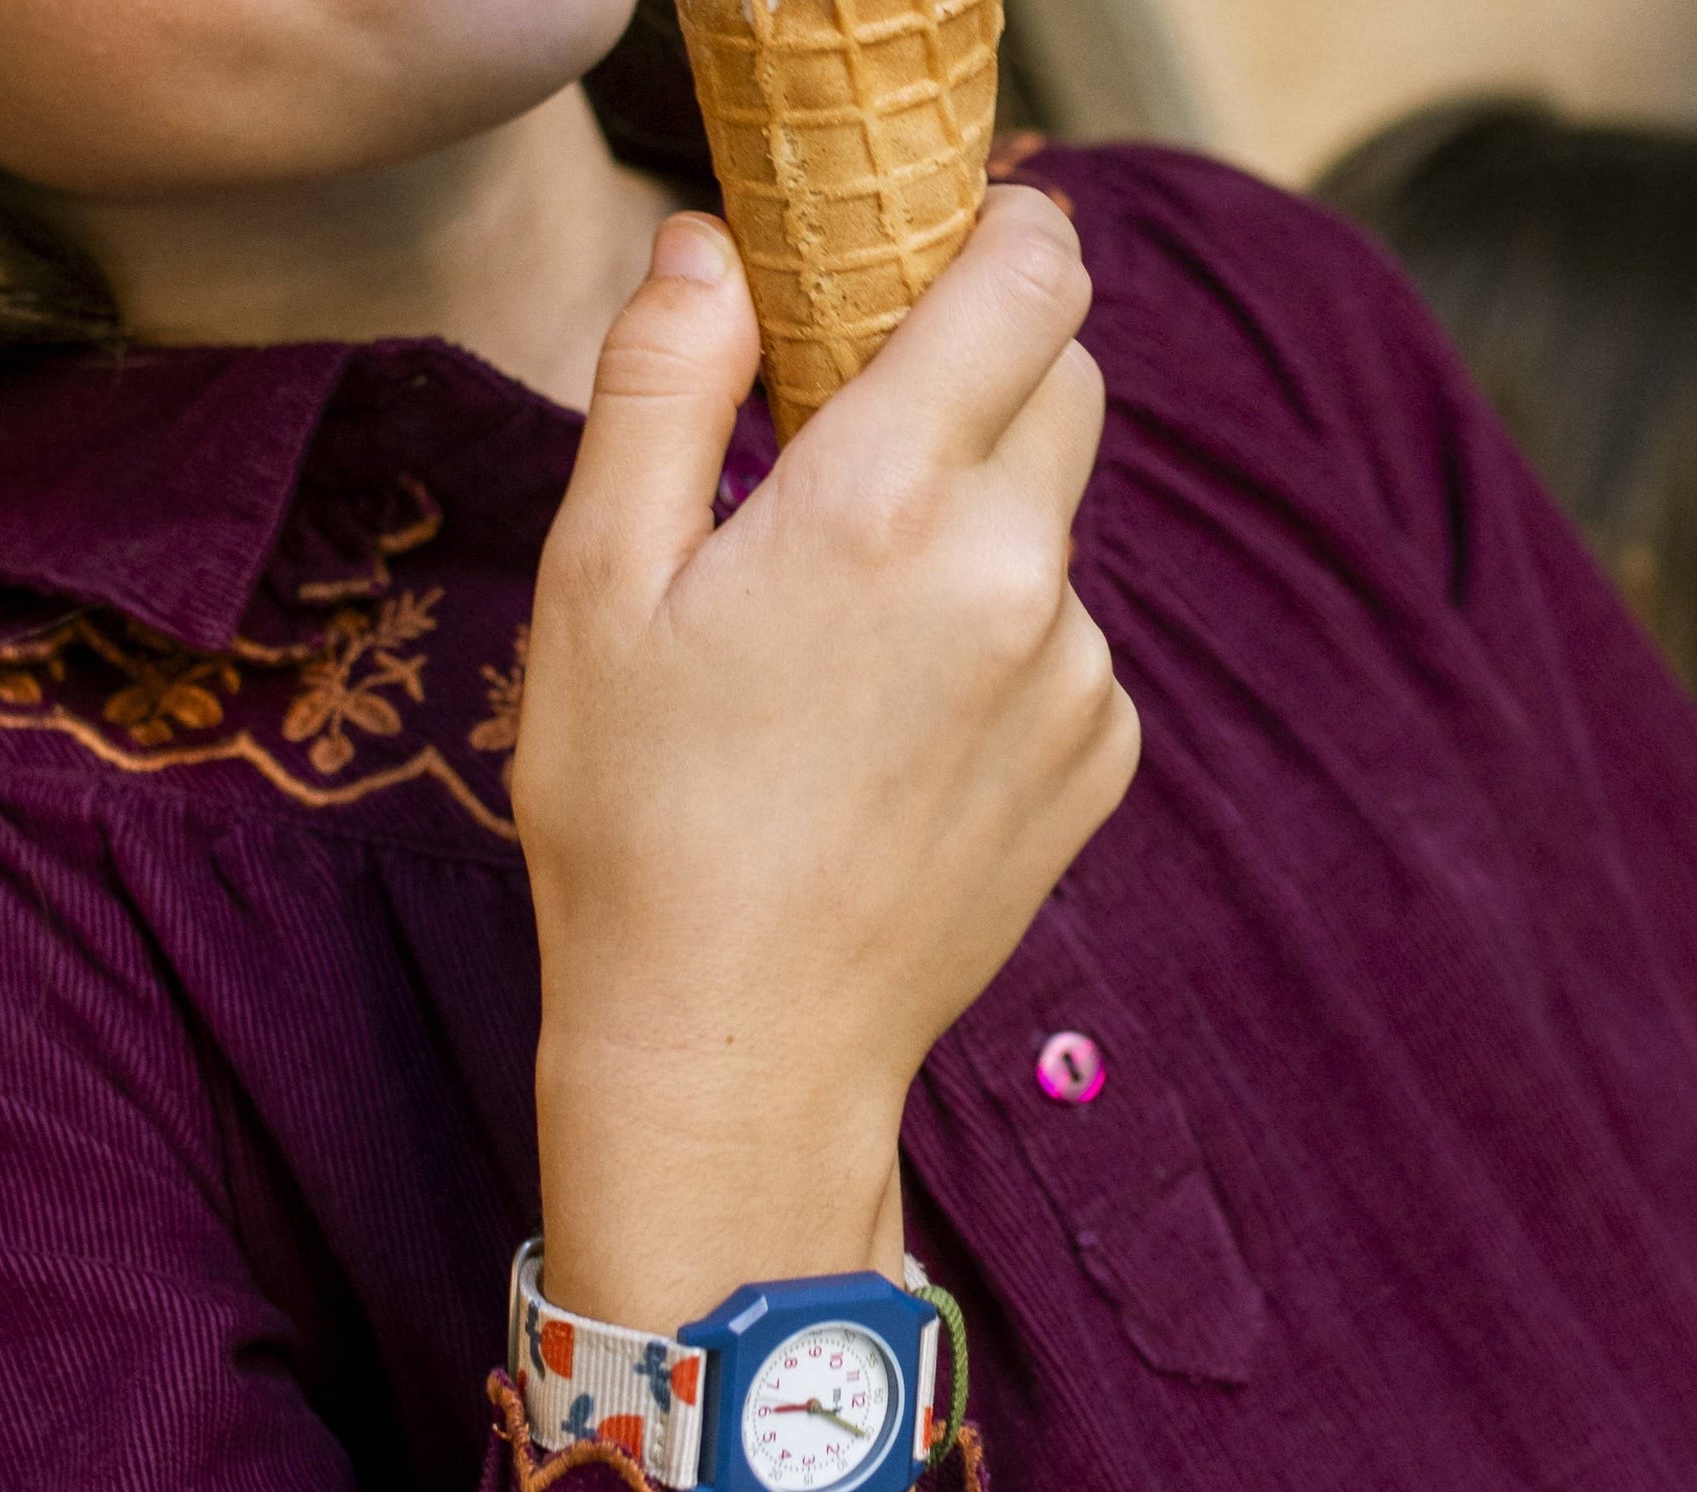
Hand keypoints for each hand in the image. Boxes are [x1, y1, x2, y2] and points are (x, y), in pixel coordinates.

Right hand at [519, 193, 1137, 1491]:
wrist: (737, 1049)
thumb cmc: (638, 825)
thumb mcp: (595, 589)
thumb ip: (661, 386)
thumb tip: (710, 245)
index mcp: (887, 504)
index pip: (1027, 278)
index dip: (996, 236)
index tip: (935, 254)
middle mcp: (1017, 577)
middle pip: (1068, 383)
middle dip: (982, 380)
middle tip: (853, 463)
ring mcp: (1077, 679)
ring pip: (1060, 526)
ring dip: (982, 530)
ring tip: (850, 653)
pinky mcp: (1101, 765)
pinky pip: (1073, 642)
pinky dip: (1008, 644)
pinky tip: (902, 737)